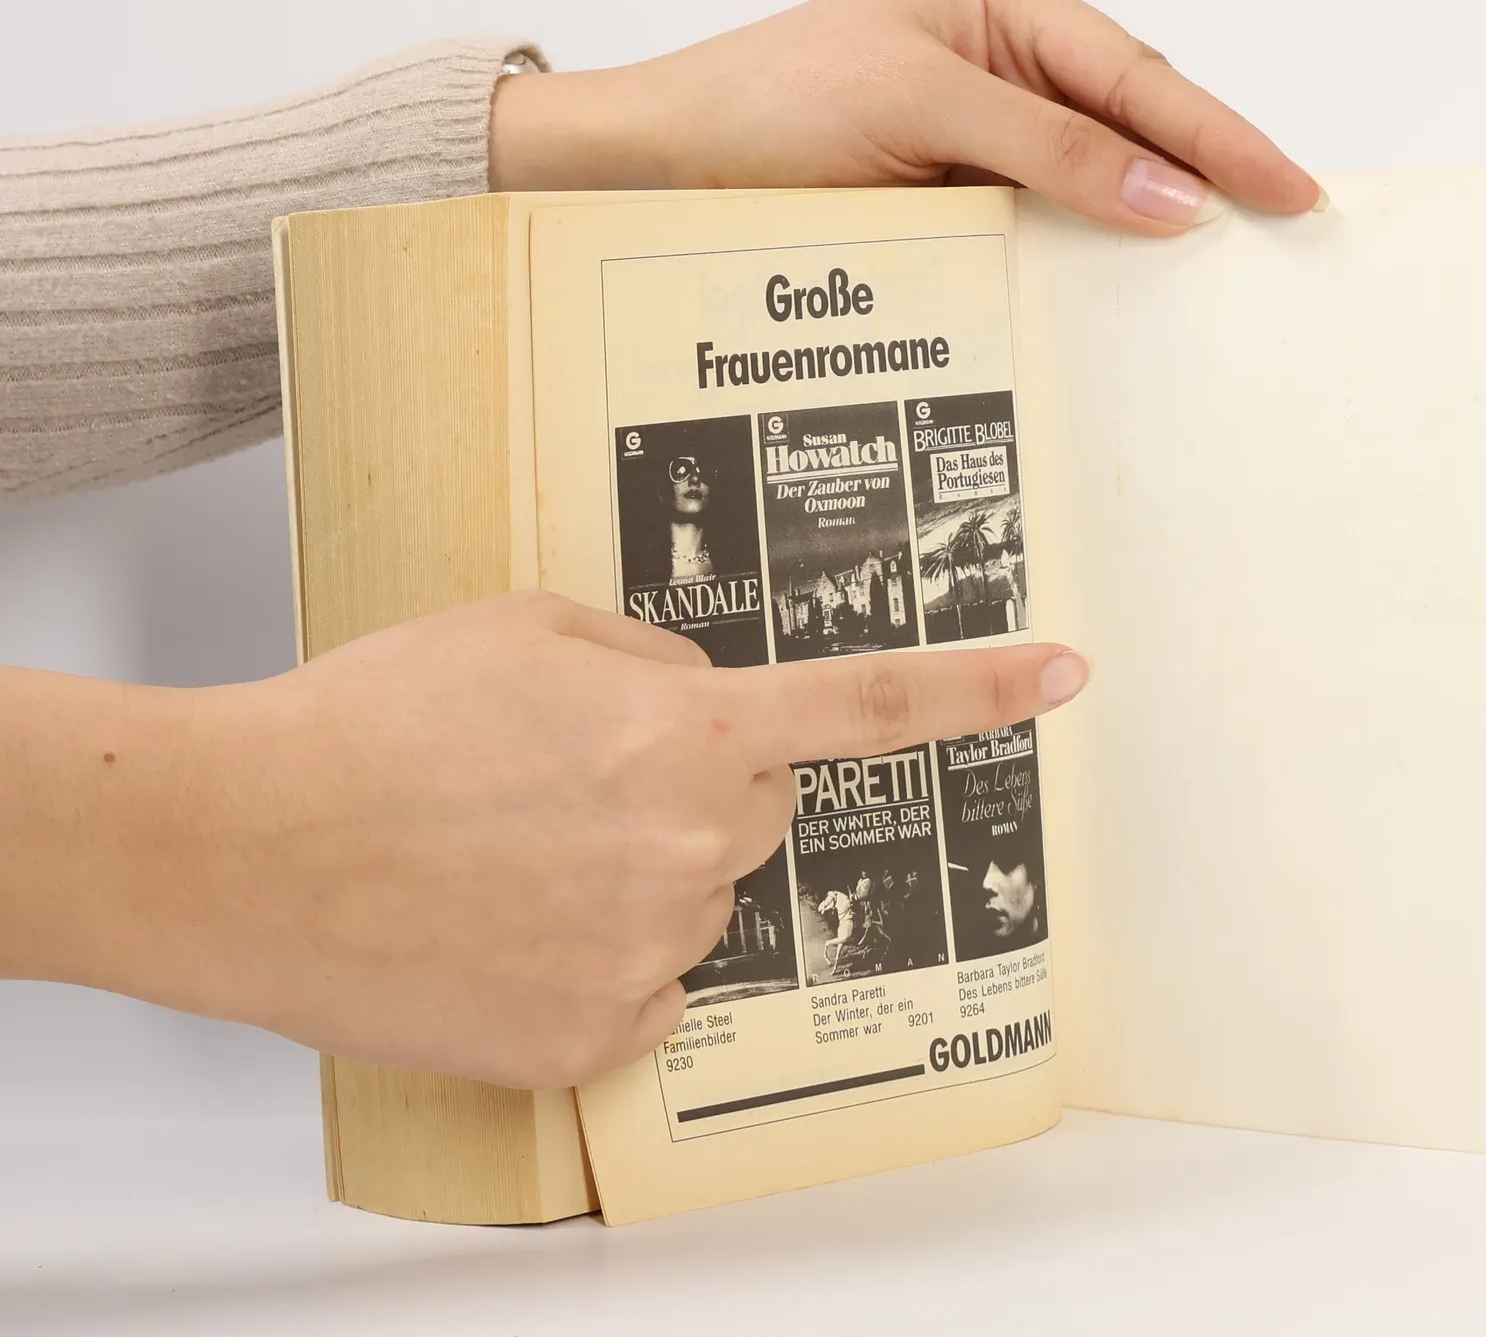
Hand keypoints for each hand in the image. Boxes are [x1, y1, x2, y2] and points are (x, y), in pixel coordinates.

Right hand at [11, 594, 1085, 1087]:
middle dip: (702, 786)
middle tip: (578, 777)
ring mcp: (646, 948)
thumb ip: (649, 657)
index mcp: (685, 726)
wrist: (243, 842)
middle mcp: (688, 842)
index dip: (977, 688)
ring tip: (511, 850)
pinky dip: (596, 958)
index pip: (865, 704)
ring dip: (640, 874)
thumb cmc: (373, 718)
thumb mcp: (526, 627)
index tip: (1063, 674)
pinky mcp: (591, 1035)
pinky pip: (644, 986)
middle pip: (759, 807)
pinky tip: (506, 923)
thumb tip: (701, 696)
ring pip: (697, 898)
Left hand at [489, 0, 1321, 228]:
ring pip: (1099, 172)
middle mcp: (1003, 53)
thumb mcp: (917, 104)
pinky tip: (1130, 283)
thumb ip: (1049, 145)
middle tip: (1292, 228)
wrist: (658, 163)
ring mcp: (984, 124)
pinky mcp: (959, 189)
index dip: (1218, 134)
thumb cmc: (767, 103)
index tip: (1288, 188)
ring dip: (1154, 216)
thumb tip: (1174, 194)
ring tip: (1234, 266)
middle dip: (1208, 167)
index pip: (1133, 72)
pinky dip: (1090, 248)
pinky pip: (1047, 216)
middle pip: (1133, 116)